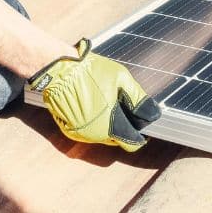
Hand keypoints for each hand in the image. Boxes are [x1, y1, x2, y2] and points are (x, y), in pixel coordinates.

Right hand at [28, 39, 160, 151]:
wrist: (58, 69)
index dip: (139, 135)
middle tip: (122, 106)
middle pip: (117, 138)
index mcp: (110, 125)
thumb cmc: (91, 71)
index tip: (140, 125)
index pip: (131, 143)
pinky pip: (88, 131)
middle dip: (122, 126)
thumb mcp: (121, 79)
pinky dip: (93, 122)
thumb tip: (153, 114)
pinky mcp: (69, 129)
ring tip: (105, 102)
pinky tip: (92, 104)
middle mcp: (95, 135)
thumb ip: (139, 99)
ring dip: (108, 124)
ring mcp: (80, 134)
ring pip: (102, 135)